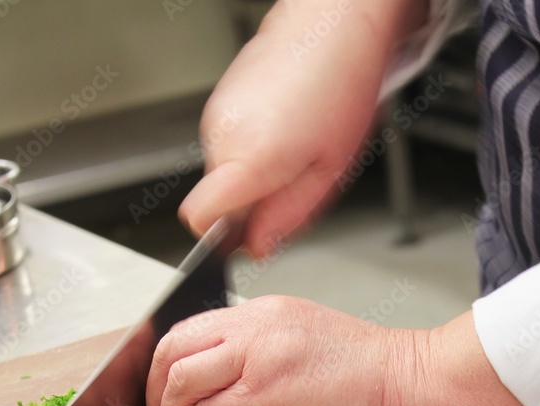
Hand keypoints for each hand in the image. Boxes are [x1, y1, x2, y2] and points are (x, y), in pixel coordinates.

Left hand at [146, 297, 539, 405]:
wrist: (420, 384)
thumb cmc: (376, 379)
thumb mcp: (308, 349)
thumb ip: (263, 357)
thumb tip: (220, 392)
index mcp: (263, 315)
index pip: (185, 331)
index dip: (162, 371)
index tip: (169, 404)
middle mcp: (256, 326)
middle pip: (169, 351)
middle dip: (157, 397)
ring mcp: (262, 355)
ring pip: (179, 383)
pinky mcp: (272, 390)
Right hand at [179, 1, 429, 256]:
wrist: (334, 21)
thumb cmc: (340, 86)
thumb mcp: (328, 172)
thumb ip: (287, 217)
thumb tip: (257, 248)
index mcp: (247, 158)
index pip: (199, 218)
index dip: (218, 239)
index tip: (243, 237)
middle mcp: (221, 136)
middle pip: (217, 201)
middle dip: (251, 206)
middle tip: (295, 182)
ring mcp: (216, 115)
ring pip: (224, 174)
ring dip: (255, 177)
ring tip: (295, 148)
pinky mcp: (220, 102)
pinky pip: (228, 147)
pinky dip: (253, 151)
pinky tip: (285, 130)